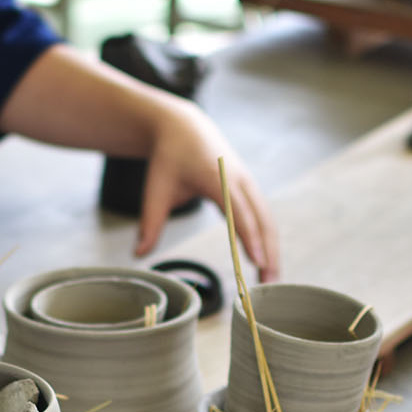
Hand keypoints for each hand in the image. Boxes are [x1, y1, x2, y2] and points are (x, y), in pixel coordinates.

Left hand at [135, 99, 279, 282]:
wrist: (183, 127)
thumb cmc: (168, 158)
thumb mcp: (155, 189)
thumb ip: (149, 223)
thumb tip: (138, 255)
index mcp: (216, 177)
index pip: (237, 212)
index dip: (249, 237)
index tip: (257, 263)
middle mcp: (238, 179)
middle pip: (261, 219)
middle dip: (268, 252)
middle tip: (269, 285)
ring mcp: (247, 182)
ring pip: (267, 219)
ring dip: (272, 249)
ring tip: (271, 281)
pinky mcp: (249, 188)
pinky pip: (264, 216)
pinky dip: (268, 239)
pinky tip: (267, 262)